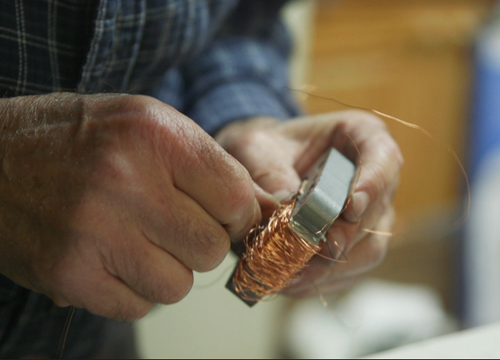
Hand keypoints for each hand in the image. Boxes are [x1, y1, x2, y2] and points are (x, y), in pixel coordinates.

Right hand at [0, 93, 260, 319]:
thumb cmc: (78, 141)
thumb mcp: (147, 125)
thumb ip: (206, 164)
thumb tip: (263, 210)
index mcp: (155, 135)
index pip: (237, 196)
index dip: (236, 213)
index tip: (223, 216)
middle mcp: (127, 181)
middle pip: (211, 248)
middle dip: (199, 242)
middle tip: (170, 225)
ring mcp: (96, 232)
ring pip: (179, 284)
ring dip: (166, 269)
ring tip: (135, 240)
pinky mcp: (71, 275)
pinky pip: (138, 306)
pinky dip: (132, 289)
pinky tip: (110, 258)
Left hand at [216, 111, 402, 295]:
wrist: (260, 166)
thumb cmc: (264, 148)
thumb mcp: (256, 147)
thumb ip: (269, 172)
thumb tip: (284, 207)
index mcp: (364, 137)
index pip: (383, 160)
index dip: (371, 185)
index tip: (350, 208)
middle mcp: (375, 180)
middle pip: (378, 213)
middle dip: (345, 236)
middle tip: (315, 250)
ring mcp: (369, 216)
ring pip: (369, 249)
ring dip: (333, 266)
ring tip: (295, 273)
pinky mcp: (354, 246)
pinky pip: (350, 271)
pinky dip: (323, 279)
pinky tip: (293, 281)